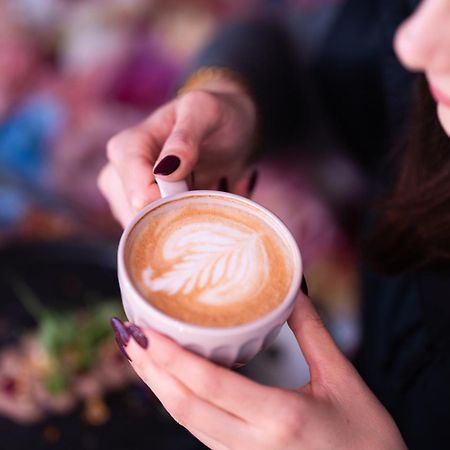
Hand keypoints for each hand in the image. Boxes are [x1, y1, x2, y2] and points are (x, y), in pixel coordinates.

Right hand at [98, 79, 257, 226]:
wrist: (226, 129)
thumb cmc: (215, 116)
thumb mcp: (206, 112)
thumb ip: (186, 137)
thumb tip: (165, 170)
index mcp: (128, 146)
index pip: (136, 190)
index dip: (164, 203)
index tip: (191, 200)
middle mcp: (118, 172)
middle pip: (135, 213)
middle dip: (169, 217)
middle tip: (201, 205)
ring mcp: (127, 194)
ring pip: (140, 228)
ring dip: (171, 226)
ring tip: (198, 206)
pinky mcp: (141, 210)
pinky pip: (149, 232)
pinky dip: (171, 231)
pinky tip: (191, 216)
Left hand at [113, 293, 406, 449]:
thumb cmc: (369, 441)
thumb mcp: (344, 380)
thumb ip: (313, 332)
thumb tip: (293, 293)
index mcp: (280, 418)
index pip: (208, 384)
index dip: (170, 357)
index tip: (144, 331)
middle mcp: (253, 444)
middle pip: (184, 405)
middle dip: (150, 370)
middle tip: (127, 335)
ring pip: (187, 422)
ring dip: (158, 387)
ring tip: (139, 354)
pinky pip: (201, 432)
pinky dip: (179, 403)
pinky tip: (172, 382)